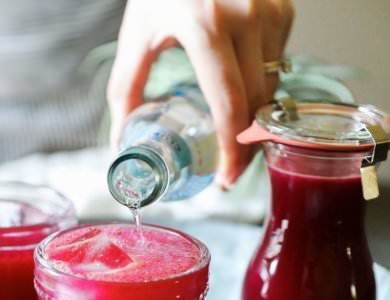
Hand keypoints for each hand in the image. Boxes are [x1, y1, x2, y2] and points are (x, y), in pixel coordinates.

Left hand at [107, 0, 293, 188]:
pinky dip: (260, 87)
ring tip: (231, 136)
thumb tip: (121, 138)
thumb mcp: (137, 33)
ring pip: (272, 88)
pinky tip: (241, 93)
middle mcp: (246, 17)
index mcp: (205, 25)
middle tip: (228, 169)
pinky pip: (277, 65)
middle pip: (256, 103)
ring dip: (254, 118)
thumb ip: (125, 88)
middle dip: (245, 145)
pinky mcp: (283, 10)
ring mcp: (270, 11)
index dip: (231, 148)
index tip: (225, 176)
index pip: (229, 102)